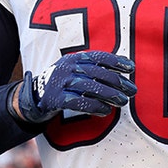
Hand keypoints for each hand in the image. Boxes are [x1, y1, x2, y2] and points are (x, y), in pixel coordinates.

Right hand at [14, 51, 136, 124]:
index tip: (131, 67)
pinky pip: (78, 102)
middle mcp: (67, 68)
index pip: (98, 57)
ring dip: (109, 94)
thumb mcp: (74, 69)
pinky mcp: (56, 99)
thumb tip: (123, 72)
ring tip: (123, 101)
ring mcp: (60, 83)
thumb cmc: (63, 83)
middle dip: (117, 81)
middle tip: (132, 90)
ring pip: (89, 87)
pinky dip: (94, 107)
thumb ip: (93, 69)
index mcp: (74, 58)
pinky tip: (105, 111)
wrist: (34, 96)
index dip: (116, 61)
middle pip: (97, 73)